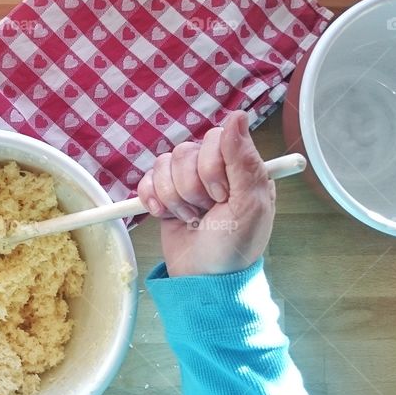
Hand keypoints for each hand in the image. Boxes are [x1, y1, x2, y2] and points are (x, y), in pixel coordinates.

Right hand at [137, 111, 274, 276]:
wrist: (203, 280)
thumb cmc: (234, 247)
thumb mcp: (249, 205)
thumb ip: (243, 160)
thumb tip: (236, 114)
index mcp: (240, 166)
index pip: (214, 139)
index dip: (211, 169)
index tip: (222, 197)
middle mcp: (214, 168)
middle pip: (185, 152)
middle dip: (191, 189)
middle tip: (206, 212)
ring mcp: (187, 181)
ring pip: (163, 165)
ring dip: (174, 198)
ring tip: (190, 218)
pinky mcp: (164, 194)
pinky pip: (147, 179)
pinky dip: (152, 199)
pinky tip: (166, 216)